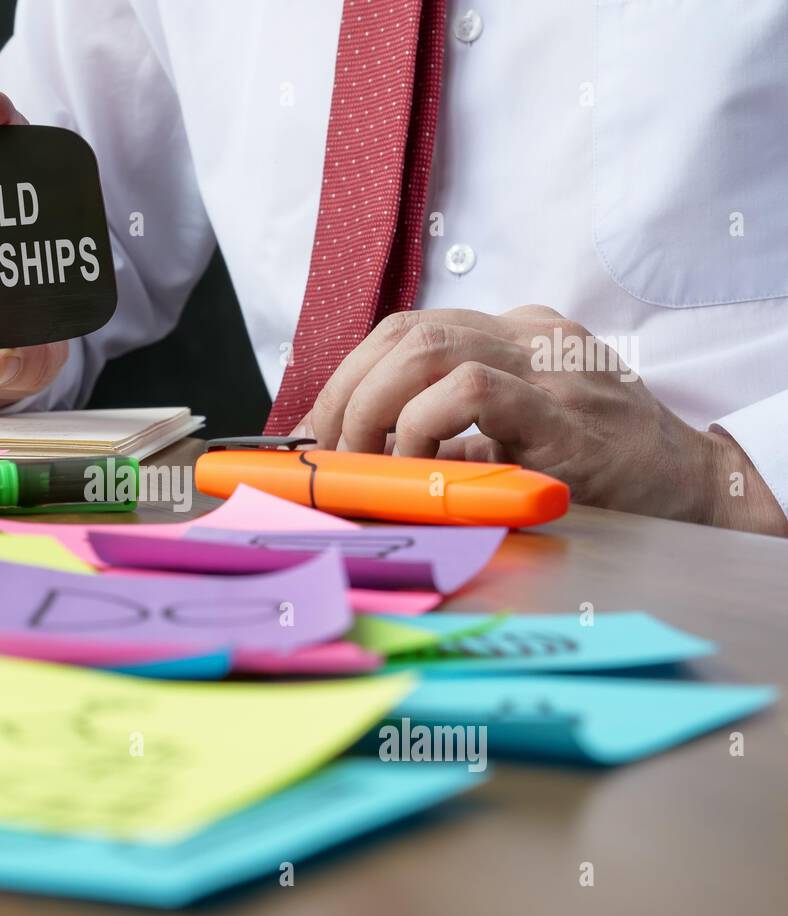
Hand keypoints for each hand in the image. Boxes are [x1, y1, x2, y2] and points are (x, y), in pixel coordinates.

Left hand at [294, 306, 787, 534]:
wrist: (696, 486)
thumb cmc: (602, 465)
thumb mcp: (517, 433)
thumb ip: (453, 430)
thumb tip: (363, 454)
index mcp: (516, 335)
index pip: (411, 328)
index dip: (352, 375)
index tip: (320, 426)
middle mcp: (530, 336)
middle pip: (408, 330)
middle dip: (349, 391)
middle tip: (332, 450)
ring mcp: (549, 366)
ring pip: (428, 346)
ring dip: (374, 406)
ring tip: (365, 458)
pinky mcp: (563, 411)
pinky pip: (471, 391)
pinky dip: (424, 425)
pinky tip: (423, 463)